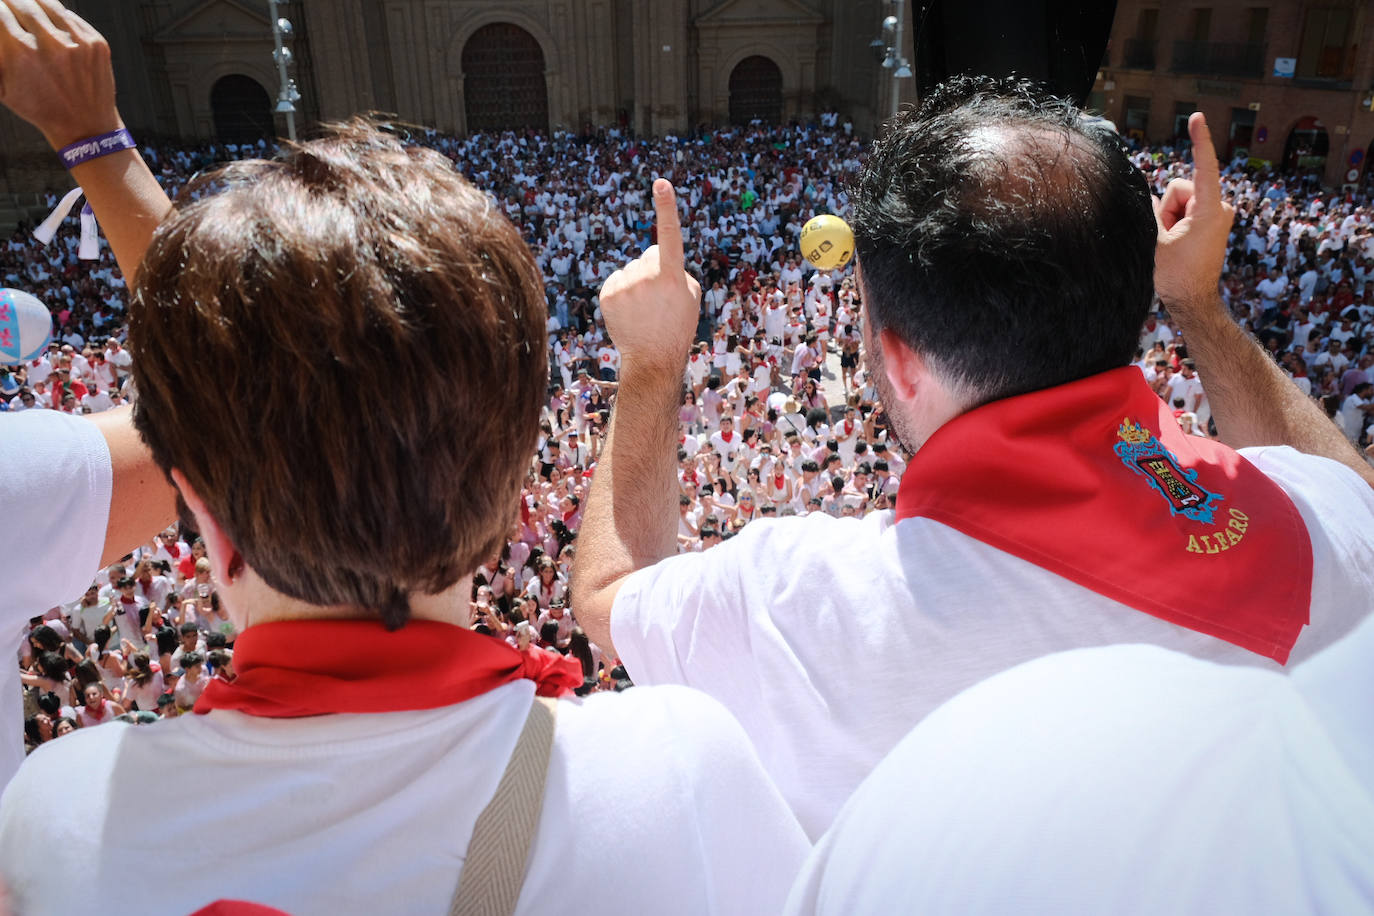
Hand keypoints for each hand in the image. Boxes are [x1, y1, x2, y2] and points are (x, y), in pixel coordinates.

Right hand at [0, 0, 119, 147]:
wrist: (86, 127)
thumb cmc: (38, 107)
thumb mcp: (4, 86)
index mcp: (20, 53)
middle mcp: (50, 44)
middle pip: (22, 3)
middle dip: (10, 2)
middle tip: (7, 4)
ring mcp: (77, 42)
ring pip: (47, 4)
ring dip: (32, 1)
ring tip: (25, 5)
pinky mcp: (96, 43)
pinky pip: (70, 17)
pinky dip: (56, 15)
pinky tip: (48, 17)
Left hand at [598, 179, 700, 373]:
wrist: (653, 358)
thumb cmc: (677, 325)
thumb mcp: (689, 295)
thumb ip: (676, 269)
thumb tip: (655, 257)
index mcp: (672, 275)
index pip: (670, 234)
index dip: (667, 207)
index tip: (661, 183)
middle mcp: (646, 277)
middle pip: (649, 256)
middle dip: (654, 270)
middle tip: (659, 300)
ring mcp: (625, 285)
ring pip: (631, 269)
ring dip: (637, 283)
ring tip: (644, 310)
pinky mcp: (607, 294)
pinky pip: (617, 281)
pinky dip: (622, 292)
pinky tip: (629, 311)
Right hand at [1153, 113, 1234, 311]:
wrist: (1192, 302)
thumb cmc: (1177, 276)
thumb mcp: (1156, 241)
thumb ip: (1152, 213)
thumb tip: (1151, 201)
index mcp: (1210, 210)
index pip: (1203, 166)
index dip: (1200, 140)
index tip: (1197, 117)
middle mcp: (1220, 207)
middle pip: (1180, 189)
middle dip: (1169, 209)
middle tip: (1171, 239)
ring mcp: (1217, 215)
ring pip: (1181, 200)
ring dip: (1171, 219)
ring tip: (1176, 245)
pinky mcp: (1212, 222)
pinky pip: (1186, 210)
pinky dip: (1176, 222)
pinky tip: (1177, 244)